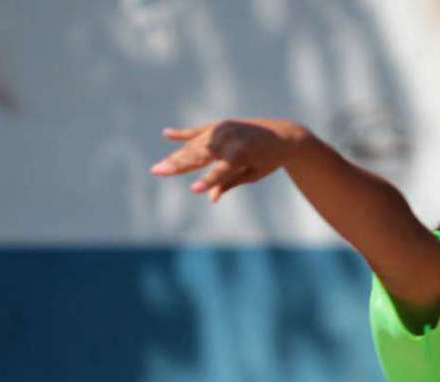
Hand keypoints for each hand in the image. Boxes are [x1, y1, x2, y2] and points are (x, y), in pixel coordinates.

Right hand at [149, 118, 307, 201]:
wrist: (282, 134)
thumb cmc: (269, 160)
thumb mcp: (253, 174)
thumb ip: (230, 182)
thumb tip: (211, 198)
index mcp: (242, 153)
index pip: (221, 171)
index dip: (208, 181)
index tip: (194, 190)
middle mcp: (230, 139)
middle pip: (199, 155)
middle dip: (178, 165)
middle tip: (157, 171)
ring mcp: (223, 129)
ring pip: (194, 145)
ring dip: (175, 156)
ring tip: (159, 167)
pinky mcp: (220, 125)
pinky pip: (198, 131)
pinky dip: (183, 133)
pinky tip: (167, 133)